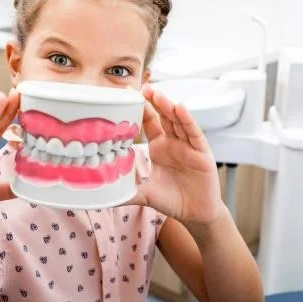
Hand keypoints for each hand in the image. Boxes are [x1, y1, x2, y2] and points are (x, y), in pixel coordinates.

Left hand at [128, 86, 223, 224]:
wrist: (195, 214)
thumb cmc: (171, 200)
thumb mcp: (144, 195)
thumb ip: (125, 192)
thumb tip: (100, 196)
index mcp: (159, 147)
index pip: (149, 122)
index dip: (141, 108)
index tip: (129, 94)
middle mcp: (174, 142)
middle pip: (164, 116)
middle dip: (155, 101)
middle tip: (143, 87)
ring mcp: (188, 146)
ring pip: (178, 121)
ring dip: (169, 107)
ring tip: (158, 95)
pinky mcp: (202, 153)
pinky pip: (194, 134)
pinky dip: (187, 121)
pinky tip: (180, 108)